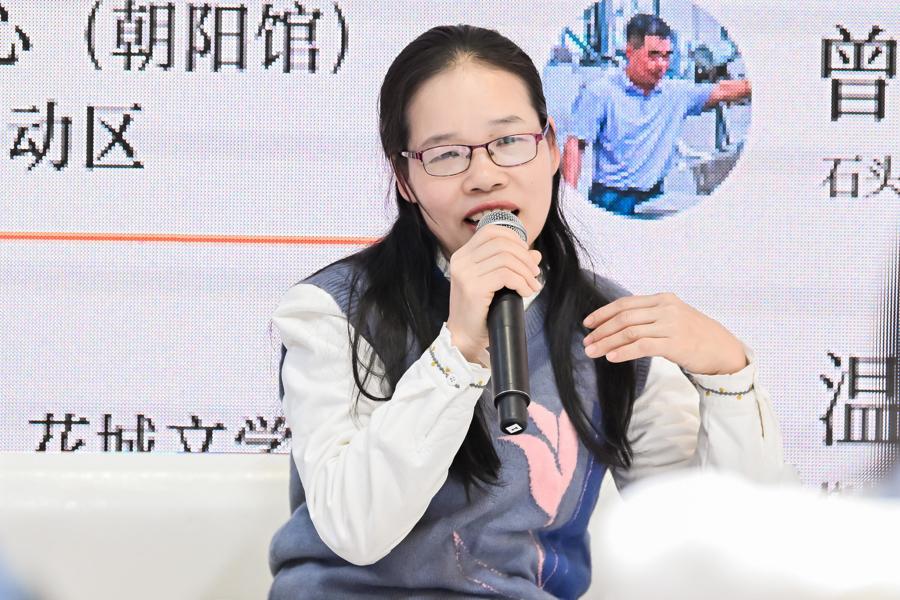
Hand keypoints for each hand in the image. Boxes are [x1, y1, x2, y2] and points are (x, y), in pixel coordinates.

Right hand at [446, 226, 541, 364]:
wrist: (464, 337)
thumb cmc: (480, 311)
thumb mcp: (495, 283)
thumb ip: (512, 265)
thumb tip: (536, 254)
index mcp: (462, 255)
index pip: (490, 231)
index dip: (513, 238)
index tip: (526, 255)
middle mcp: (461, 260)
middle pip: (502, 243)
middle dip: (525, 257)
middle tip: (535, 274)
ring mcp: (465, 274)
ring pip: (506, 259)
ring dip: (526, 272)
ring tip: (532, 286)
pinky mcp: (473, 288)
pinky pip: (506, 275)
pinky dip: (521, 282)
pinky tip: (525, 292)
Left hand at [582, 293, 747, 374]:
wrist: (723, 349)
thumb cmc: (694, 335)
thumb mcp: (672, 317)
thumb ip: (649, 316)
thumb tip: (618, 324)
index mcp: (662, 299)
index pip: (625, 303)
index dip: (603, 313)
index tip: (587, 323)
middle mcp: (666, 308)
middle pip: (623, 317)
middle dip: (601, 330)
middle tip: (586, 342)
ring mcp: (671, 325)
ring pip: (629, 332)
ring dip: (607, 343)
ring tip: (592, 352)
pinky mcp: (674, 343)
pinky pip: (642, 347)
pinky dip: (623, 352)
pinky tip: (611, 358)